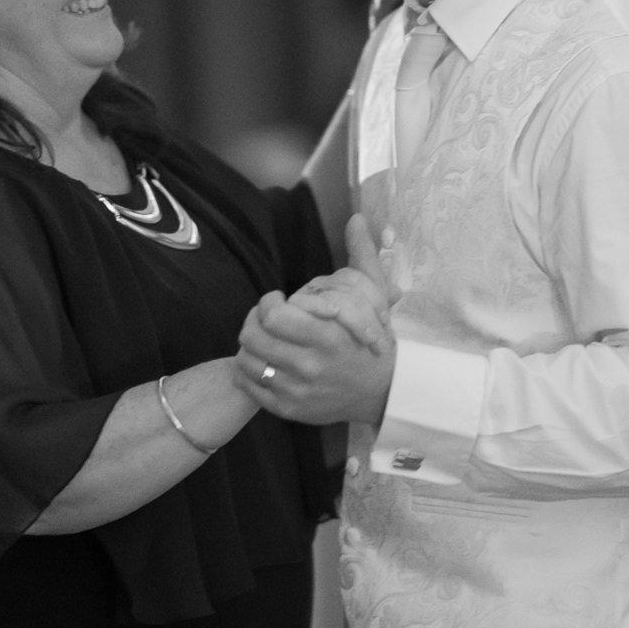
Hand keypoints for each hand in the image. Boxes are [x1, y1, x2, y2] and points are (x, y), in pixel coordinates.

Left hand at [235, 215, 397, 425]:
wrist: (383, 393)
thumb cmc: (373, 341)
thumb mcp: (374, 297)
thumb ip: (363, 256)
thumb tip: (357, 218)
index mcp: (327, 336)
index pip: (272, 316)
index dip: (267, 303)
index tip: (278, 300)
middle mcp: (310, 366)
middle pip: (252, 338)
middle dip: (253, 321)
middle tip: (265, 319)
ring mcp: (297, 391)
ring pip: (246, 361)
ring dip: (249, 345)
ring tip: (264, 339)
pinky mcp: (288, 409)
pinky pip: (249, 386)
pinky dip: (249, 371)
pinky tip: (265, 362)